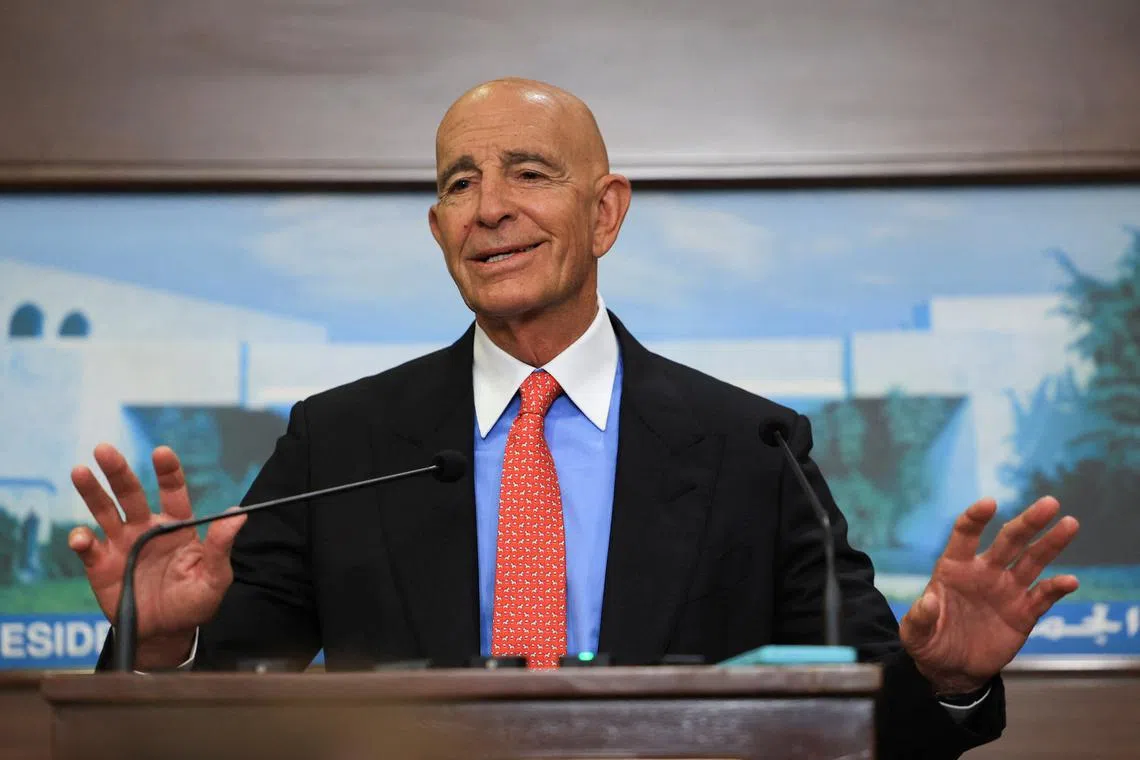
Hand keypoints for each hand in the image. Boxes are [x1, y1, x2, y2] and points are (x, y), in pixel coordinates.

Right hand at [69, 443, 245, 666]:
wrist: (167, 633)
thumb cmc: (194, 601)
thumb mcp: (216, 577)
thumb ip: (222, 546)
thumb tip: (239, 513)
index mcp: (176, 526)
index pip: (172, 491)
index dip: (167, 471)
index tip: (162, 452)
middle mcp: (146, 528)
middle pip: (130, 493)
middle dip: (119, 471)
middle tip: (105, 449)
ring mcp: (121, 545)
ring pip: (104, 511)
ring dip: (91, 492)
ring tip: (81, 471)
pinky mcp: (101, 566)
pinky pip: (88, 549)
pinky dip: (82, 540)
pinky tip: (82, 537)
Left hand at [900, 496, 1078, 694]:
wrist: (952, 669)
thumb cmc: (929, 643)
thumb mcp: (915, 634)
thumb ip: (920, 618)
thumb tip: (929, 601)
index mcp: (954, 568)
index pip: (965, 535)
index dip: (975, 519)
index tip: (989, 504)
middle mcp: (984, 572)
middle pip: (1009, 541)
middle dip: (1027, 522)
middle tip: (1049, 503)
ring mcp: (1006, 591)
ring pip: (1032, 561)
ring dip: (1051, 544)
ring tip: (1069, 523)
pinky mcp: (1023, 613)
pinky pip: (1043, 596)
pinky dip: (1056, 588)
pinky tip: (1069, 581)